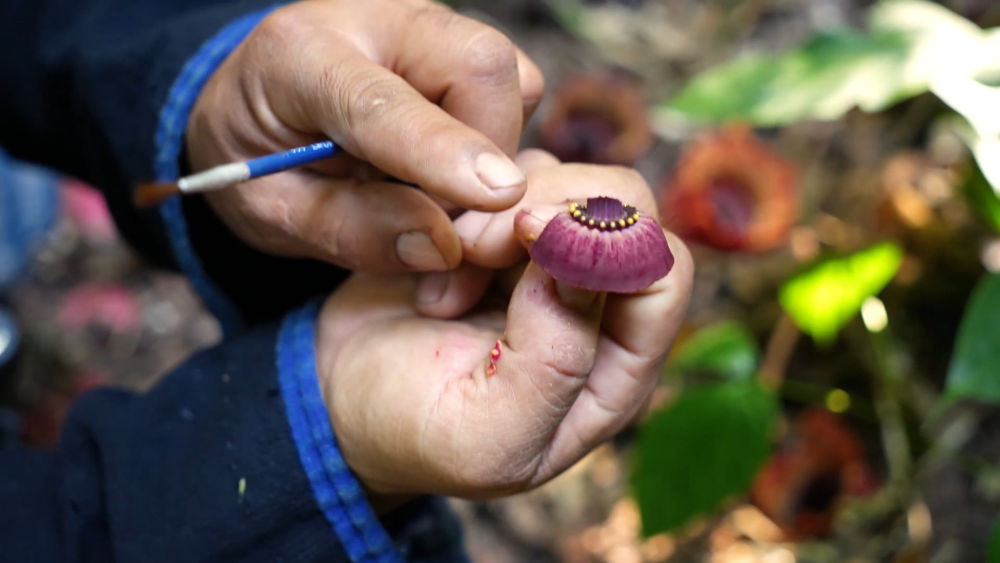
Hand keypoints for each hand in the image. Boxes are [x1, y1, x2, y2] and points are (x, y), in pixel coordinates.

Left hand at [185, 0, 543, 271]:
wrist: (253, 110)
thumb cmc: (257, 163)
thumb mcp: (275, 214)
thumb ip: (353, 230)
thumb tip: (446, 245)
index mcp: (300, 58)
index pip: (383, 103)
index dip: (441, 150)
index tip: (496, 194)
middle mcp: (371, 19)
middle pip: (477, 64)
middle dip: (486, 153)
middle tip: (446, 214)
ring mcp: (423, 24)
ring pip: (512, 77)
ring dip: (494, 150)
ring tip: (435, 185)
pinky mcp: (458, 43)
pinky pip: (517, 89)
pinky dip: (497, 138)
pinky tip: (446, 159)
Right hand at [314, 159, 693, 499]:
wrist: (338, 393)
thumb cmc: (412, 429)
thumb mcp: (486, 434)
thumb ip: (555, 364)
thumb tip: (591, 265)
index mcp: (613, 369)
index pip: (662, 277)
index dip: (606, 240)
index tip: (525, 233)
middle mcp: (598, 307)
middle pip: (626, 208)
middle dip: (544, 209)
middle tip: (468, 248)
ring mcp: (553, 259)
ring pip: (570, 180)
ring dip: (497, 205)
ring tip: (444, 264)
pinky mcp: (506, 225)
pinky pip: (516, 173)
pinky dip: (471, 191)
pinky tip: (436, 247)